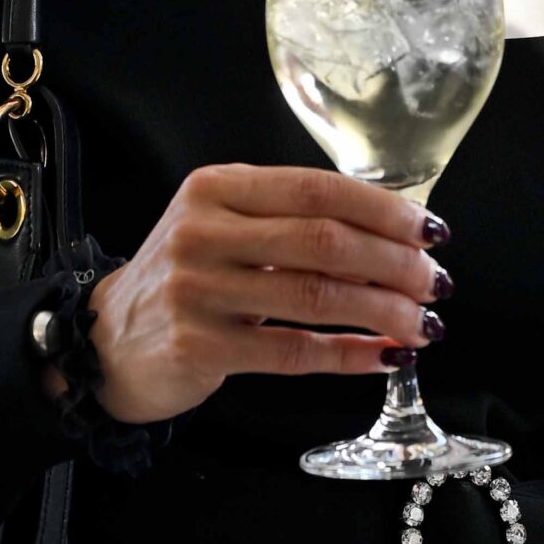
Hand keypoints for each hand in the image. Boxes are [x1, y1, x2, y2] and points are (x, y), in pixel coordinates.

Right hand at [81, 164, 448, 425]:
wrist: (106, 342)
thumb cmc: (188, 278)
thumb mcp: (223, 224)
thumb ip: (290, 218)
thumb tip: (396, 230)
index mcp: (219, 187)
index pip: (319, 188)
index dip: (384, 210)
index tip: (431, 230)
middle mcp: (204, 231)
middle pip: (325, 241)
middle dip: (395, 263)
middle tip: (436, 282)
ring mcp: (197, 290)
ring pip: (316, 296)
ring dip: (384, 311)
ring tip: (424, 324)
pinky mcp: (199, 346)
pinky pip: (293, 351)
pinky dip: (349, 354)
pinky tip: (384, 356)